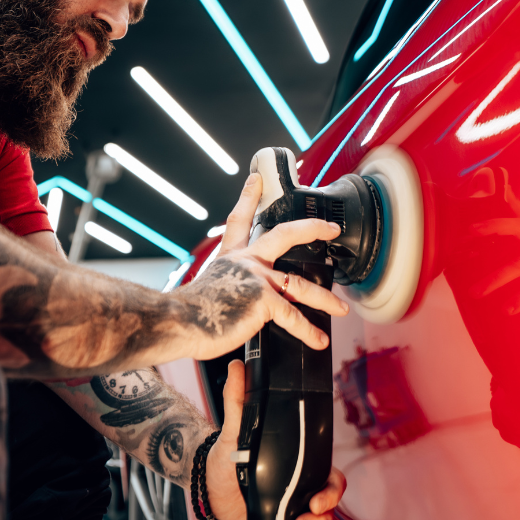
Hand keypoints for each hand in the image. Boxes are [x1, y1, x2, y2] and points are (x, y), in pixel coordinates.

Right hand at [181, 173, 348, 360]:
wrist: (179, 322)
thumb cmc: (189, 313)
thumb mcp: (209, 288)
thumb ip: (227, 287)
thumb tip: (235, 301)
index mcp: (230, 257)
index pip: (240, 220)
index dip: (248, 197)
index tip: (257, 180)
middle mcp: (245, 262)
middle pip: (283, 235)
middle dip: (311, 228)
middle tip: (330, 227)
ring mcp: (257, 279)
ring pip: (300, 284)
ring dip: (324, 298)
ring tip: (339, 309)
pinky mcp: (264, 300)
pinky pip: (293, 316)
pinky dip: (308, 331)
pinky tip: (319, 339)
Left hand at [205, 360, 345, 519]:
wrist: (208, 484)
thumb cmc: (225, 454)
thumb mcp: (234, 430)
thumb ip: (238, 400)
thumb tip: (237, 366)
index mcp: (299, 467)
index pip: (330, 479)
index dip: (329, 493)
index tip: (312, 500)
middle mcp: (302, 490)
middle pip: (329, 510)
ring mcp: (293, 514)